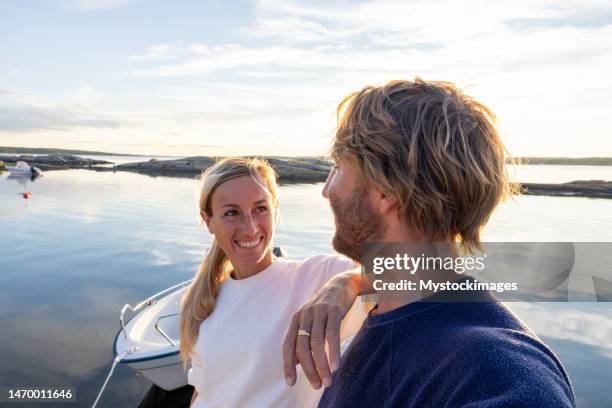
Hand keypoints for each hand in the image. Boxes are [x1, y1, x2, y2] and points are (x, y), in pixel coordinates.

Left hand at [283, 270, 360, 388]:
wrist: (343, 282)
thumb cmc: (327, 307)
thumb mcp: (311, 321)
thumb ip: (303, 339)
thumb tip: (297, 363)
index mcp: (297, 320)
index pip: (288, 345)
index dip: (288, 365)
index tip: (290, 383)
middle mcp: (305, 316)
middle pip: (302, 346)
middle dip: (308, 369)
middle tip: (317, 385)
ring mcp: (319, 312)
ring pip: (316, 342)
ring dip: (321, 365)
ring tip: (328, 380)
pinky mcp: (334, 310)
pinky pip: (332, 334)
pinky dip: (333, 351)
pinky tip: (335, 365)